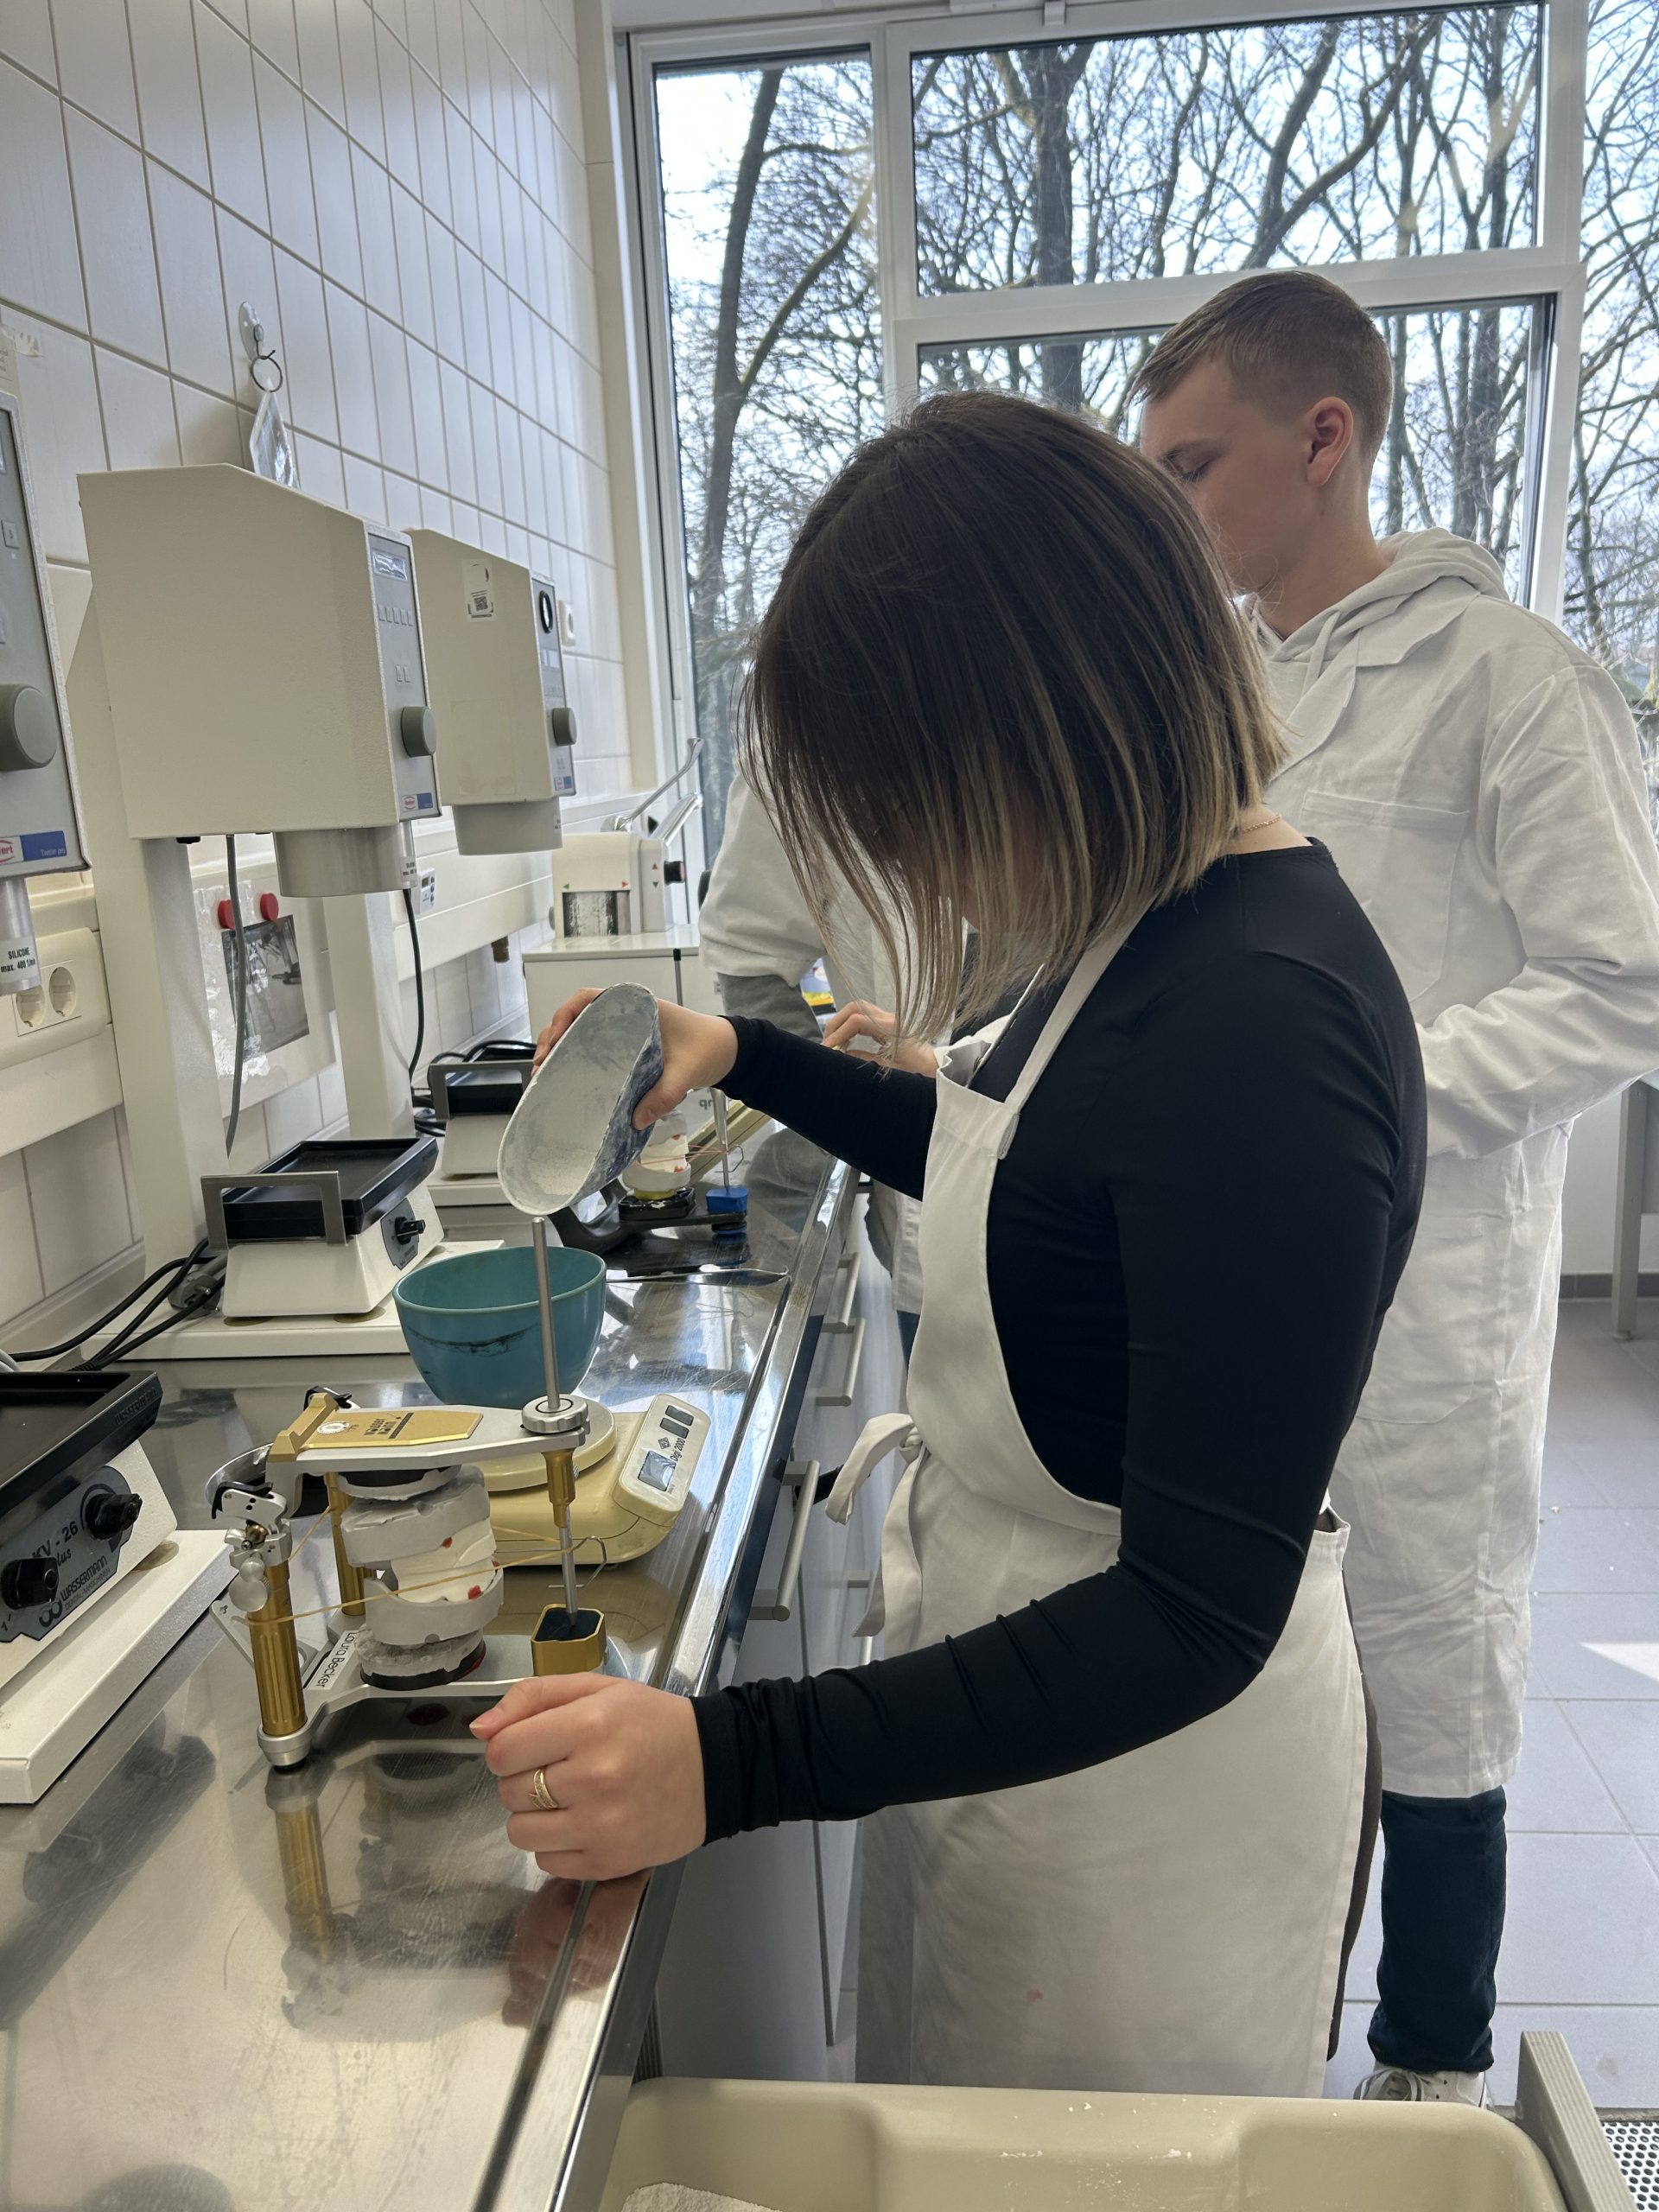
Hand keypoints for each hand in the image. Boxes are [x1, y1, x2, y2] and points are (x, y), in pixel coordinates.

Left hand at [472, 1673, 706, 1880]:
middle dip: (524, 1779)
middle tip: (559, 1768)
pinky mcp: (608, 1864)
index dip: (509, 1748)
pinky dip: (556, 1844)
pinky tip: (583, 1823)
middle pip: (509, 1792)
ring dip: (535, 1816)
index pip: (502, 1751)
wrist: (715, 1768)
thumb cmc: (651, 1722)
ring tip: (567, 1799)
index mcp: (588, 1726)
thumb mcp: (597, 1689)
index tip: (532, 1745)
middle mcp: (592, 1779)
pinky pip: (546, 1862)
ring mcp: (600, 1828)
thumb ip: (533, 1698)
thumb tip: (479, 1730)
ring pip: (520, 1833)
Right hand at [532, 991, 739, 1127]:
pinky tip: (567, 1078)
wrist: (728, 1050)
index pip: (587, 998)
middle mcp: (625, 1015)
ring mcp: (624, 1031)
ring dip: (560, 1049)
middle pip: (576, 1017)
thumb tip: (635, 1120)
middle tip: (541, 1066)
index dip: (564, 1016)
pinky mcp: (627, 1048)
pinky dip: (576, 1059)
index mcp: (636, 1007)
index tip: (553, 1040)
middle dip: (552, 1038)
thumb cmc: (709, 1048)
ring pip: (581, 1033)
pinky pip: (594, 1047)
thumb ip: (664, 1095)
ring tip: (545, 1073)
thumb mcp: (687, 1072)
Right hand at [822, 999, 938, 1076]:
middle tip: (828, 1041)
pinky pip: (866, 1017)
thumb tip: (841, 1054)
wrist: (937, 1069)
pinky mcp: (890, 1023)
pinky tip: (847, 1041)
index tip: (828, 1048)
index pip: (857, 1021)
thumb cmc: (917, 1073)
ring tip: (835, 1041)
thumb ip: (864, 1059)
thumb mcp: (889, 1071)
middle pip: (856, 1007)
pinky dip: (852, 1025)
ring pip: (860, 1009)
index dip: (838, 1033)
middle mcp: (890, 1018)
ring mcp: (890, 1018)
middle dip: (837, 1022)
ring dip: (843, 1022)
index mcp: (891, 1028)